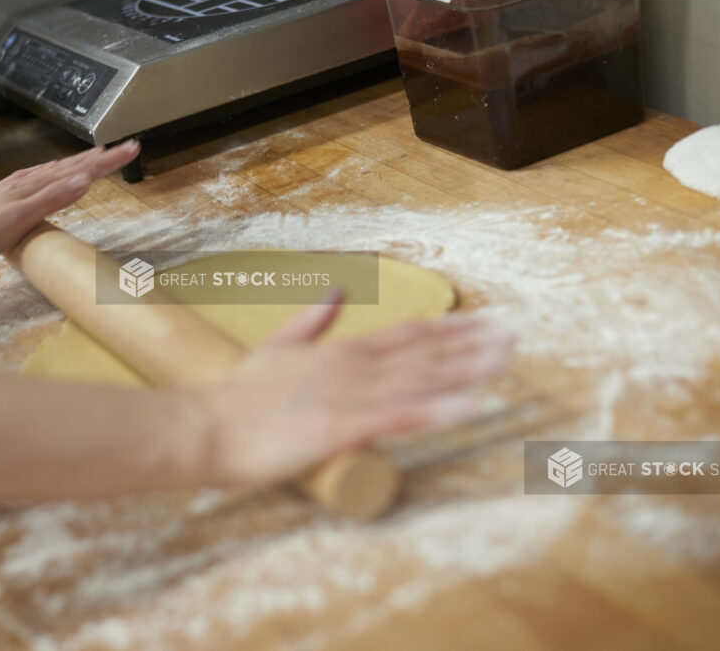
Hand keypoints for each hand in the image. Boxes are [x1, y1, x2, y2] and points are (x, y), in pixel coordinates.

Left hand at [0, 140, 139, 262]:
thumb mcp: (23, 216)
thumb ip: (54, 197)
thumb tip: (85, 180)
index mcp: (38, 183)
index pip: (82, 168)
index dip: (109, 160)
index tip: (131, 149)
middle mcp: (32, 179)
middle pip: (75, 163)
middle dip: (104, 156)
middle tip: (128, 148)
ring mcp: (23, 185)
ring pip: (62, 168)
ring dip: (85, 161)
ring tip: (102, 155)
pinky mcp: (15, 194)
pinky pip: (47, 177)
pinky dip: (63, 172)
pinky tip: (61, 174)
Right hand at [197, 294, 514, 487]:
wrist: (206, 429)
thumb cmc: (240, 397)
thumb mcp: (278, 347)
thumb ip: (312, 319)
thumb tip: (338, 290)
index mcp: (340, 351)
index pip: (406, 334)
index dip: (448, 328)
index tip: (484, 322)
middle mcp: (351, 367)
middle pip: (422, 352)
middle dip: (470, 344)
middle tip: (513, 334)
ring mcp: (347, 395)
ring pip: (418, 378)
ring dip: (465, 368)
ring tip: (505, 359)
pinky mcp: (339, 427)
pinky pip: (397, 416)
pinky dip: (435, 409)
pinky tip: (470, 405)